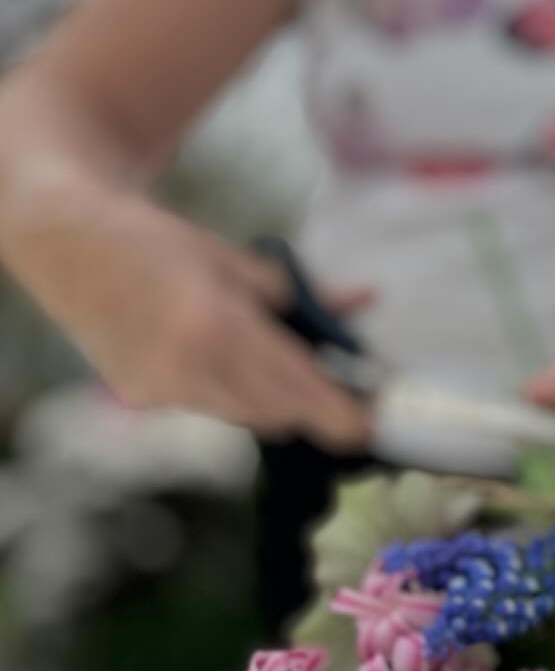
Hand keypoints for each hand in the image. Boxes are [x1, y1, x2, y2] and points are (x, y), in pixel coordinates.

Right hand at [7, 188, 373, 449]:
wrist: (70, 243)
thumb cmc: (159, 243)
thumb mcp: (237, 259)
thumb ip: (300, 291)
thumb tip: (362, 302)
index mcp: (216, 327)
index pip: (293, 384)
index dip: (335, 411)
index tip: (369, 427)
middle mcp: (186, 369)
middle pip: (273, 411)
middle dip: (309, 406)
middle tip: (341, 391)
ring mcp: (159, 389)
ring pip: (241, 413)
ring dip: (272, 399)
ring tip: (286, 368)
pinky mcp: (141, 397)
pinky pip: (207, 405)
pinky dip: (231, 391)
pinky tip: (227, 360)